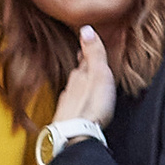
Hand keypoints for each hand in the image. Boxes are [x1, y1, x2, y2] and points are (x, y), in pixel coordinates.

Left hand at [51, 23, 117, 145]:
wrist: (75, 136)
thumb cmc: (92, 106)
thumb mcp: (99, 73)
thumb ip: (94, 53)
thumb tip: (86, 28)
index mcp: (79, 76)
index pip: (83, 60)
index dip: (86, 54)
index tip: (87, 45)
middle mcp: (69, 89)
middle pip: (77, 76)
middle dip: (83, 71)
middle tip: (88, 66)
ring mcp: (66, 106)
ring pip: (73, 93)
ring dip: (79, 89)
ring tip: (86, 88)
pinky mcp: (65, 122)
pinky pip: (72, 109)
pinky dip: (77, 106)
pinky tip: (79, 110)